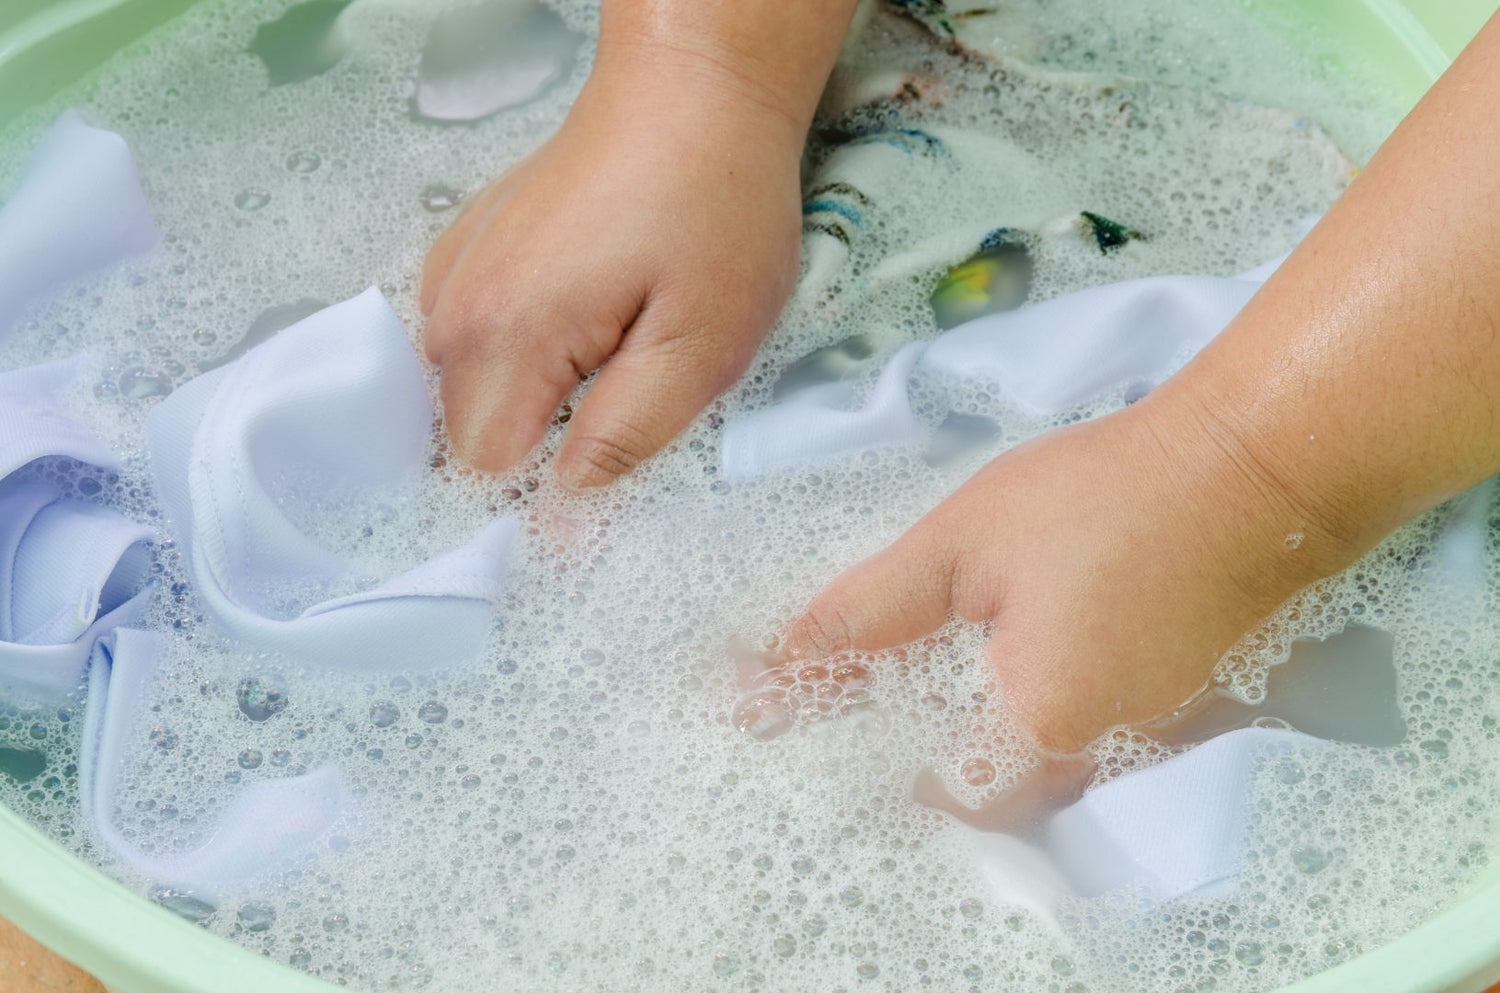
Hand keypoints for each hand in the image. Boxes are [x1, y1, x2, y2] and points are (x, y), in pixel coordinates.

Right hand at [421, 53, 804, 486]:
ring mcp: (454, 274)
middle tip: (627, 402)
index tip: (609, 472)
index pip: (485, 473)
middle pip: (468, 439)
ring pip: (468, 395)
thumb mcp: (701, 345)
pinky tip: (584, 323)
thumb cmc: (713, 207)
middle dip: (542, 447)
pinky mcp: (469, 253)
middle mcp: (455, 307)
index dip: (546, 495)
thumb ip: (625, 438)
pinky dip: (521, 357)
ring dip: (534, 401)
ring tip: (612, 355)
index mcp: (507, 336)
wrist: (693, 93)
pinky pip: (472, 345)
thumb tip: (565, 515)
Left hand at [785, 392, 1358, 753]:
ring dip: (973, 737)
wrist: (1256, 470)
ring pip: (1037, 771)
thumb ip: (873, 612)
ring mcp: (1147, 742)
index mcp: (1036, 731)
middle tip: (859, 703)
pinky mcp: (1176, 711)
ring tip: (916, 678)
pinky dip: (1030, 711)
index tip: (823, 732)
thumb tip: (785, 661)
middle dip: (919, 758)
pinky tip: (1005, 657)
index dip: (871, 772)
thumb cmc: (1101, 500)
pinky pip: (1084, 738)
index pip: (934, 800)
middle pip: (988, 796)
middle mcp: (1096, 761)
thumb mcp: (964, 542)